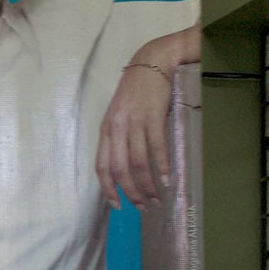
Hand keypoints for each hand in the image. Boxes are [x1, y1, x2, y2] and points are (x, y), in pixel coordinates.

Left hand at [97, 63, 173, 209]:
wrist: (151, 62)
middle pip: (120, 169)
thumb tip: (123, 165)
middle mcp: (116, 129)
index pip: (101, 166)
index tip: (117, 205)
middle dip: (130, 192)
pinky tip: (167, 179)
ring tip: (157, 198)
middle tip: (143, 207)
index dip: (108, 188)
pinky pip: (156, 148)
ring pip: (138, 162)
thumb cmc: (136, 91)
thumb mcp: (119, 115)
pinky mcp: (153, 117)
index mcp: (106, 130)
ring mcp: (134, 123)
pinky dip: (162, 166)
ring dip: (147, 184)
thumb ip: (118, 137)